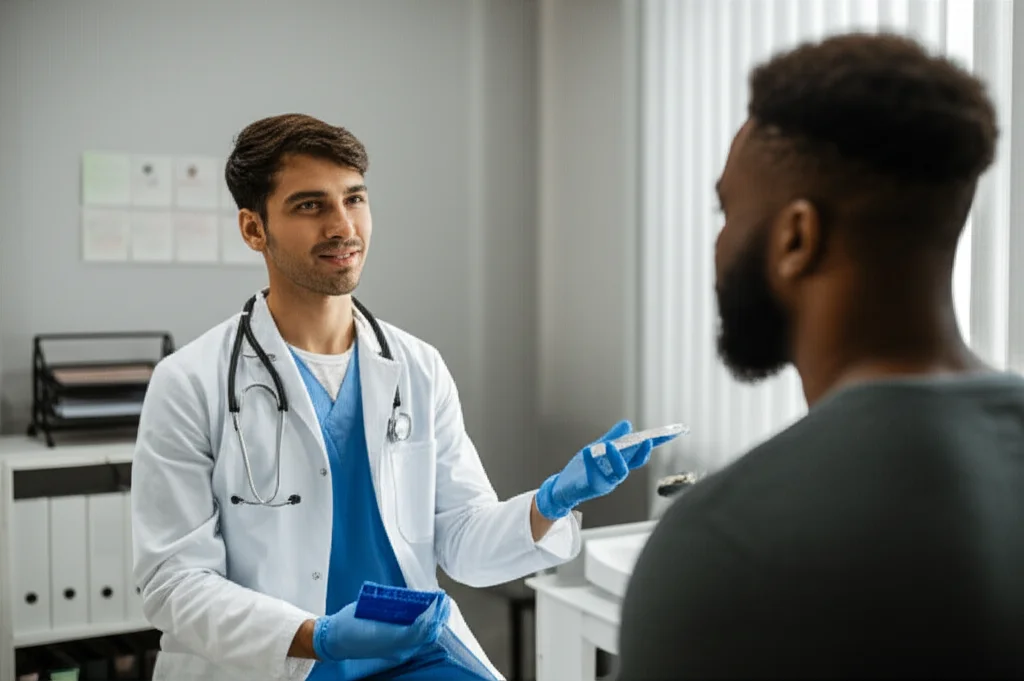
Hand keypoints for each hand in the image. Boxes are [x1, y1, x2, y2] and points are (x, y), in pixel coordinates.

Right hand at [312, 592, 449, 663]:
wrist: (336, 641)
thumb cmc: (349, 623)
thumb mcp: (368, 610)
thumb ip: (391, 606)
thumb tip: (412, 600)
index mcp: (390, 636)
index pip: (419, 627)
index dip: (431, 613)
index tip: (438, 598)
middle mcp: (397, 648)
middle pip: (426, 634)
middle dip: (438, 617)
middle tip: (444, 600)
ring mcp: (398, 652)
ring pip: (423, 640)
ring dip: (434, 624)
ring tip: (441, 608)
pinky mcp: (396, 652)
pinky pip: (417, 642)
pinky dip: (426, 631)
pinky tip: (429, 620)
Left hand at [534, 420, 656, 519]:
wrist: (563, 486)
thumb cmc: (582, 469)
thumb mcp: (597, 448)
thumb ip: (612, 438)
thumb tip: (627, 424)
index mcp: (620, 463)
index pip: (641, 452)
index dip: (656, 443)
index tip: (670, 433)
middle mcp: (616, 474)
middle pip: (634, 463)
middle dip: (642, 453)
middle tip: (646, 440)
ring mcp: (606, 482)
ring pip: (619, 473)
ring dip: (617, 458)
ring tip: (610, 445)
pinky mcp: (592, 487)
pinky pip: (595, 476)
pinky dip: (591, 463)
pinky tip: (586, 451)